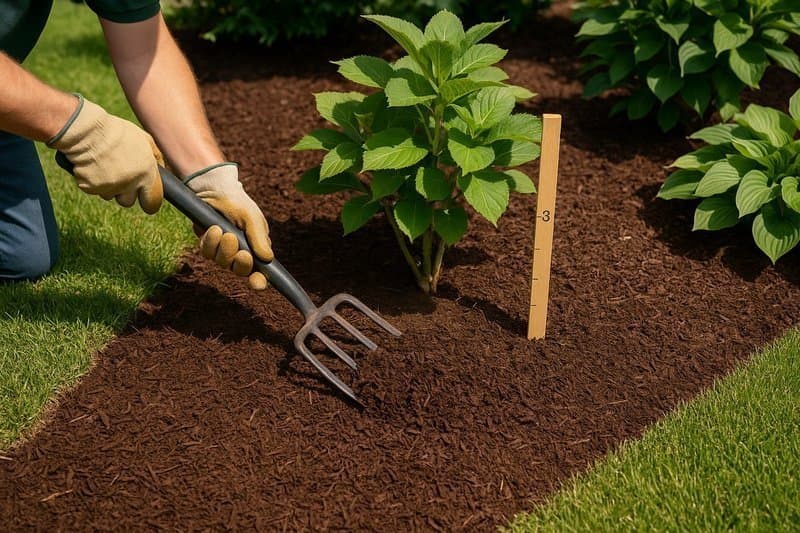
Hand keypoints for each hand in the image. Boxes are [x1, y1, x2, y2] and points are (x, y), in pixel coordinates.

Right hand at [47, 94, 162, 213]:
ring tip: (104, 166)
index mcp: (147, 174)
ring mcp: (110, 187)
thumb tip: (165, 172)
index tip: (146, 201)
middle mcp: (130, 184)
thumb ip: (157, 158)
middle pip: (128, 201)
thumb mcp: (145, 140)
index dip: (149, 203)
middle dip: (124, 194)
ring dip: (108, 187)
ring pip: (110, 196)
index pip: (153, 201)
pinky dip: (91, 181)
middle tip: (119, 176)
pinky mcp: (91, 188)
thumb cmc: (117, 133)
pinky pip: (93, 190)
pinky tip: (91, 165)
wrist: (88, 130)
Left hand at [185, 163, 272, 289]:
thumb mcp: (251, 218)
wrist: (213, 187)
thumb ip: (259, 238)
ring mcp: (223, 249)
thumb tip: (268, 258)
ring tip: (222, 231)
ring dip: (223, 249)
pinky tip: (212, 229)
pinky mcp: (208, 244)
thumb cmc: (237, 201)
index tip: (258, 284)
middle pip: (241, 270)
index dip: (259, 280)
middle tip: (242, 253)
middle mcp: (241, 251)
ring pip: (222, 263)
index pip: (260, 270)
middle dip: (240, 263)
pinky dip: (210, 242)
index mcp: (257, 247)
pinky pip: (207, 253)